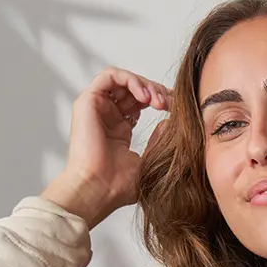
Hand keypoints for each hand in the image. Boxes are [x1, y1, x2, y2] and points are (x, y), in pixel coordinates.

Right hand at [42, 68, 169, 228]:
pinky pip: (109, 76)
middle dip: (157, 91)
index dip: (161, 99)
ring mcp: (97, 108)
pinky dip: (130, 80)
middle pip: (134, 88)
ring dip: (145, 85)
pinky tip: (145, 96)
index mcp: (120, 128)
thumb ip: (159, 139)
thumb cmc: (120, 185)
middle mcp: (107, 116)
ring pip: (123, 79)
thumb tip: (171, 121)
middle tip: (170, 105)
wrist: (99, 190)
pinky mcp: (87, 102)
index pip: (142, 102)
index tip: (178, 109)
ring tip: (158, 101)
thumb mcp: (150, 159)